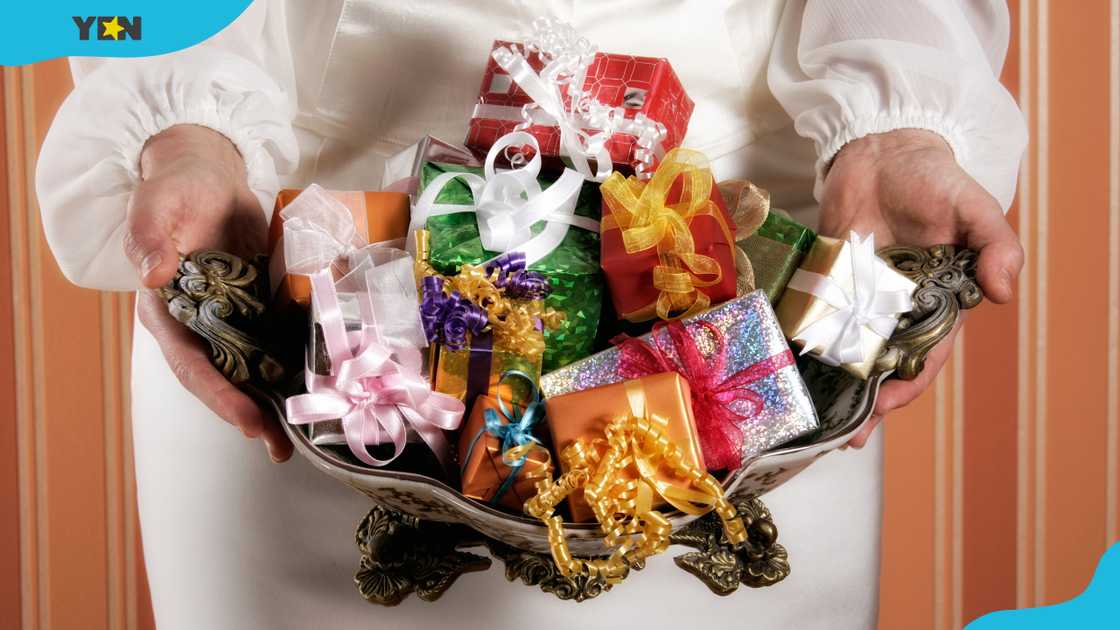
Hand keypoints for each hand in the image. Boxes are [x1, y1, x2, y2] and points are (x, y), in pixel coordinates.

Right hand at [129, 125, 292, 461]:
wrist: (207, 177)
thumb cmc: (176, 188)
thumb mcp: (157, 202)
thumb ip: (149, 234)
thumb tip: (152, 272)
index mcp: (164, 310)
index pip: (189, 362)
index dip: (217, 394)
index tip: (246, 418)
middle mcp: (195, 325)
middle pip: (221, 380)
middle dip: (248, 415)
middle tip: (278, 446)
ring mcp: (227, 321)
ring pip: (248, 372)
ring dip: (271, 405)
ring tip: (296, 442)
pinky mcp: (255, 311)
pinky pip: (272, 346)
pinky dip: (290, 370)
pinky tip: (318, 391)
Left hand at [816, 129, 1022, 446]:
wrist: (883, 150)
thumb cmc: (935, 180)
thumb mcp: (974, 207)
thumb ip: (994, 244)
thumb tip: (1004, 290)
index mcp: (935, 302)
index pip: (925, 355)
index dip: (908, 384)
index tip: (889, 405)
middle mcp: (894, 309)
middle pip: (880, 365)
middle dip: (865, 402)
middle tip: (844, 435)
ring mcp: (856, 298)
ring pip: (844, 351)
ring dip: (830, 384)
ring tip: (812, 418)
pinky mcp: (826, 282)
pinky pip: (814, 319)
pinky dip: (802, 345)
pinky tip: (786, 370)